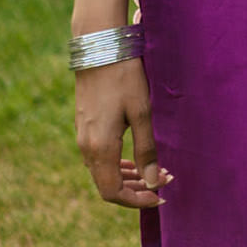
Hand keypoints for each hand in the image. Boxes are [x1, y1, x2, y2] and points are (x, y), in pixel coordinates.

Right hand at [75, 58, 170, 208]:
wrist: (99, 46)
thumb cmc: (124, 78)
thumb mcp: (142, 113)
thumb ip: (147, 150)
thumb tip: (153, 183)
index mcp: (99, 148)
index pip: (113, 193)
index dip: (136, 200)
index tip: (160, 195)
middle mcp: (86, 147)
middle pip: (107, 185)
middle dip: (136, 189)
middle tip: (164, 181)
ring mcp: (82, 136)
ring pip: (102, 170)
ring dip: (128, 176)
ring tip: (155, 170)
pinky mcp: (84, 125)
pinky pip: (98, 156)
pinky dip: (117, 163)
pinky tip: (134, 156)